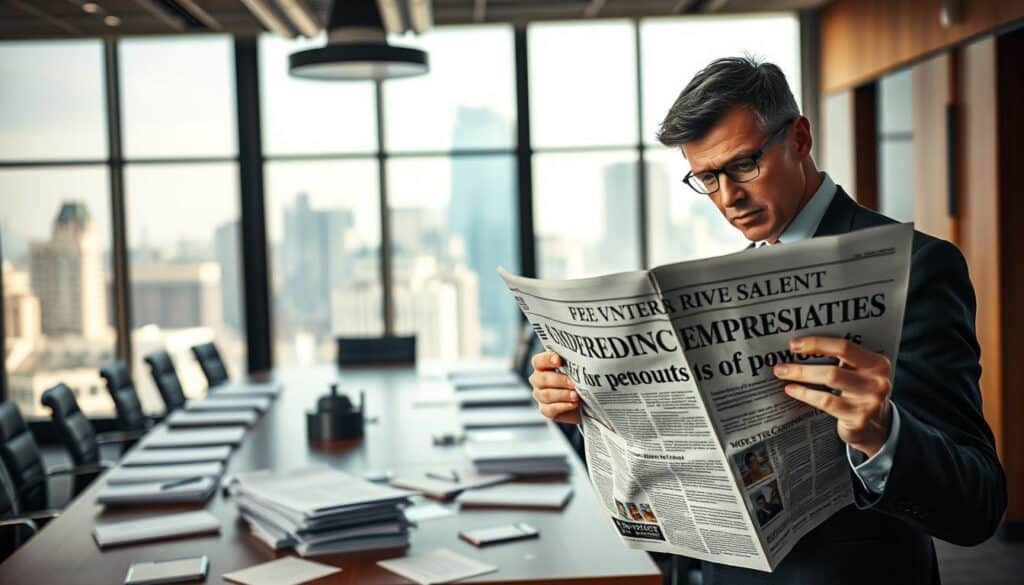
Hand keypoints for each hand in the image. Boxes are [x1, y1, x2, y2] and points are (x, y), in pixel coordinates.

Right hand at [528, 351, 580, 424]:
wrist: (585, 402)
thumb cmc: (579, 380)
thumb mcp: (576, 369)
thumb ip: (573, 363)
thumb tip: (580, 358)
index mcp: (543, 366)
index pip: (539, 361)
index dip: (547, 359)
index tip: (559, 360)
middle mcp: (538, 380)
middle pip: (542, 379)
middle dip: (559, 381)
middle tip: (573, 383)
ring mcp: (540, 396)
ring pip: (547, 395)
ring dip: (563, 395)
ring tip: (576, 396)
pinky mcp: (545, 410)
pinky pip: (550, 409)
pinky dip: (563, 406)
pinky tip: (573, 404)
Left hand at [773, 336, 892, 456]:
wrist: (877, 426)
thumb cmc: (860, 392)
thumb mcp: (859, 373)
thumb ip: (841, 360)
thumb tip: (801, 347)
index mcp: (877, 363)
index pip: (845, 347)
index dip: (817, 344)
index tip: (794, 345)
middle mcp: (877, 381)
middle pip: (834, 368)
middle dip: (803, 366)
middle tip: (781, 365)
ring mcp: (869, 401)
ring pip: (829, 382)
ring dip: (801, 376)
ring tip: (782, 374)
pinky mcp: (858, 418)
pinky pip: (826, 402)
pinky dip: (805, 394)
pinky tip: (792, 390)